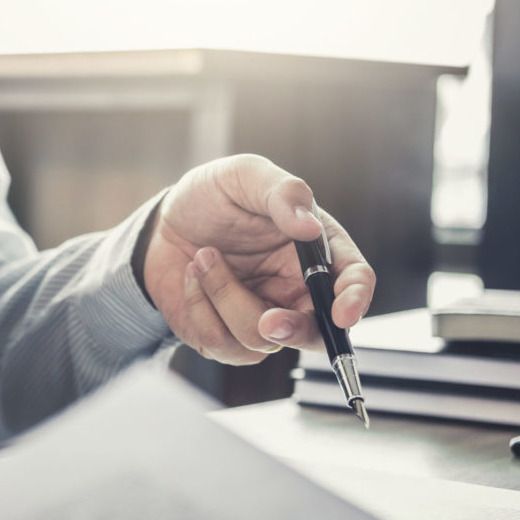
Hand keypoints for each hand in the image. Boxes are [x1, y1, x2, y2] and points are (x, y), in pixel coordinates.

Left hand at [144, 154, 375, 363]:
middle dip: (295, 331)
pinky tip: (192, 277)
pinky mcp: (226, 337)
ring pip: (260, 338)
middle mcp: (296, 291)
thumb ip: (283, 194)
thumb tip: (310, 228)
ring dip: (224, 296)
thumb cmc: (213, 196)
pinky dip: (200, 307)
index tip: (343, 313)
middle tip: (270, 320)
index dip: (356, 300)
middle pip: (316, 333)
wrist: (163, 223)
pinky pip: (220, 343)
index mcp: (316, 251)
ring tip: (203, 257)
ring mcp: (262, 318)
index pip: (353, 280)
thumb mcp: (246, 176)